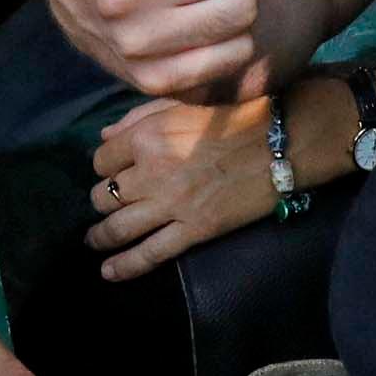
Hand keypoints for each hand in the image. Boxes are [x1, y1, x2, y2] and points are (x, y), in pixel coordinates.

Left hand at [89, 98, 280, 277]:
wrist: (282, 142)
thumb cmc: (236, 113)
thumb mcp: (184, 103)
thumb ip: (139, 117)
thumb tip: (104, 135)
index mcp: (147, 136)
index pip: (102, 157)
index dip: (106, 164)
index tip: (114, 168)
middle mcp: (150, 172)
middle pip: (104, 193)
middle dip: (103, 198)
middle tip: (110, 202)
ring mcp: (171, 205)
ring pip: (118, 227)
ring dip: (100, 235)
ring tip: (93, 241)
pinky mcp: (194, 230)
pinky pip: (150, 254)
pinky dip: (124, 266)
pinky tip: (109, 272)